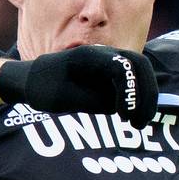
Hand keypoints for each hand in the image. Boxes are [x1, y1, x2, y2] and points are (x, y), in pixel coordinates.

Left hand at [0, 45, 161, 125]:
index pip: (120, 67)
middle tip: (140, 123)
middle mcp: (103, 55)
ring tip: (138, 124)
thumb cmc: (43, 87)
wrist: (33, 80)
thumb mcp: (62, 98)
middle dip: (146, 93)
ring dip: (145, 97)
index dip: (129, 91)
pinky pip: (132, 82)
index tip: (124, 117)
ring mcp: (109, 63)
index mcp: (88, 56)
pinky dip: (138, 98)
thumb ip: (91, 100)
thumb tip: (117, 106)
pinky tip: (133, 119)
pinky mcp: (110, 75)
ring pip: (140, 72)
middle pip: (139, 64)